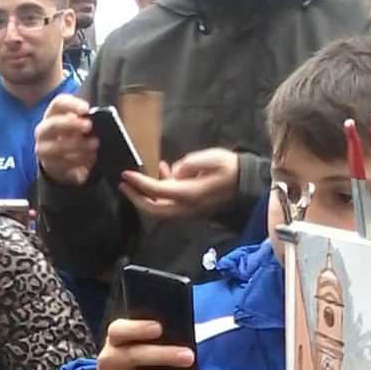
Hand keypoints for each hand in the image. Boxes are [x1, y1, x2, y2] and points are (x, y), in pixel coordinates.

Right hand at [34, 93, 97, 186]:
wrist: (62, 160)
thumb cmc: (72, 136)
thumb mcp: (78, 125)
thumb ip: (85, 121)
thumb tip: (99, 120)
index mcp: (53, 114)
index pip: (58, 103)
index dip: (72, 105)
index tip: (86, 109)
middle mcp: (44, 129)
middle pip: (54, 124)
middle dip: (73, 124)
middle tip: (89, 126)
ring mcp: (43, 148)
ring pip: (58, 146)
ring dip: (78, 145)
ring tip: (94, 144)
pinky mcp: (49, 165)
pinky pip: (63, 162)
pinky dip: (79, 160)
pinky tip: (90, 157)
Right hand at [80, 318, 206, 369]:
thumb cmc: (129, 359)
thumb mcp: (129, 344)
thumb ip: (151, 338)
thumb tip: (189, 336)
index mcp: (115, 340)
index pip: (119, 330)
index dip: (138, 329)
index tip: (159, 327)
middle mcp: (112, 361)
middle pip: (136, 357)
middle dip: (164, 356)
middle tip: (189, 356)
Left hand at [119, 148, 239, 219]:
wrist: (246, 184)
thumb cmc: (230, 168)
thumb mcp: (211, 158)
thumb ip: (190, 164)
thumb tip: (174, 171)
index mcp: (190, 194)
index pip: (158, 191)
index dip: (140, 183)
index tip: (126, 174)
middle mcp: (186, 207)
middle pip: (153, 209)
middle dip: (136, 198)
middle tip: (124, 184)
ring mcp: (188, 211)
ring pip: (159, 210)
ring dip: (145, 197)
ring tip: (136, 181)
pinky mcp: (190, 210)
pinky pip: (168, 206)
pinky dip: (159, 194)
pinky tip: (162, 174)